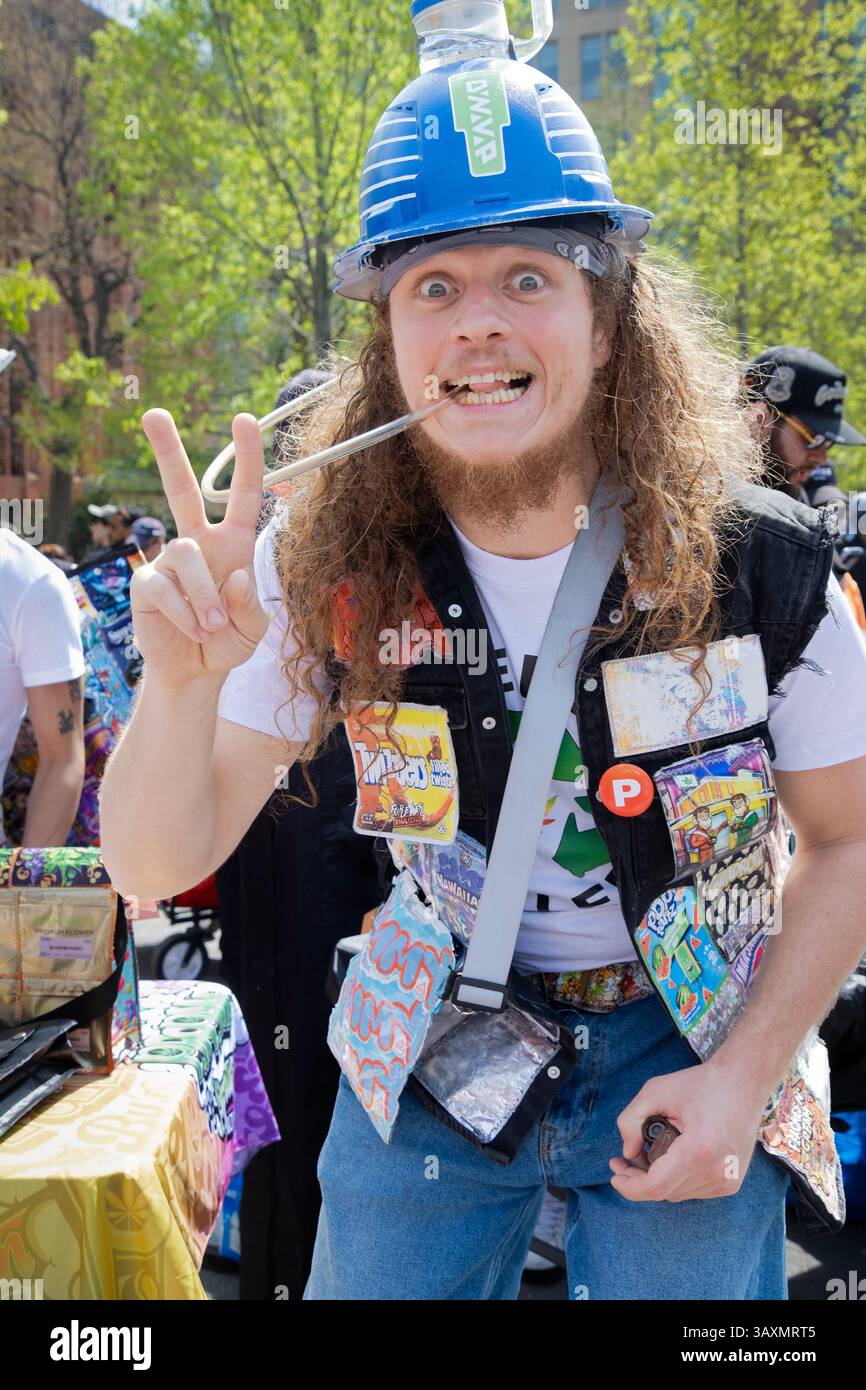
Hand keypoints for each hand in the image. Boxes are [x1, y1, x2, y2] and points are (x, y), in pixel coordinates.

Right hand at [131, 411, 269, 687]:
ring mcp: (169, 560)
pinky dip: (184, 612)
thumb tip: (234, 574)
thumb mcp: (254, 628)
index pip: (242, 494)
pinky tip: (192, 629)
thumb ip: (251, 604)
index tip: (244, 419)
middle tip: (153, 413)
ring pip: (185, 554)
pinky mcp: (146, 583)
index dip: (246, 458)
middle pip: (182, 490)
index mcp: (233, 543)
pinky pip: (164, 586)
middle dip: (167, 452)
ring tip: (212, 627)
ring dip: (204, 595)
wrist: (196, 671)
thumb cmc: (229, 641)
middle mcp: (199, 543)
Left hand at [608, 1061, 769, 1201]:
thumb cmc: (700, 1083)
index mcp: (699, 1150)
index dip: (629, 1187)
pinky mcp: (732, 1183)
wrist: (743, 1082)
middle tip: (625, 1159)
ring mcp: (728, 1180)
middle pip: (665, 1192)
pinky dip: (678, 1179)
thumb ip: (630, 1120)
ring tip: (648, 1154)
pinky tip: (671, 1158)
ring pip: (679, 1193)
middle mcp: (717, 1172)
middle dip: (639, 1179)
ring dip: (659, 1180)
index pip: (656, 1187)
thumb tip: (628, 1153)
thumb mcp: (656, 1090)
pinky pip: (694, 1190)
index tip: (614, 1174)